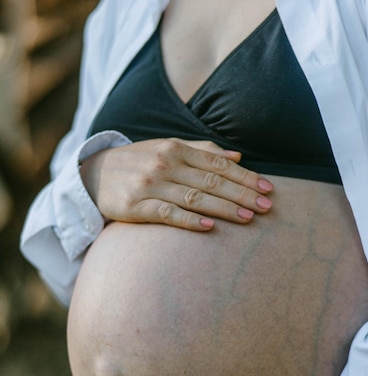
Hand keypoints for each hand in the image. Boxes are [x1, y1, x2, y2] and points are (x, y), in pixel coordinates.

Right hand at [80, 138, 272, 229]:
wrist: (91, 175)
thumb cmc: (137, 163)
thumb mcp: (166, 148)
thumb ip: (201, 151)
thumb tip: (237, 156)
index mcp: (175, 148)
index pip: (218, 164)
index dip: (245, 177)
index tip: (267, 189)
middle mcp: (164, 164)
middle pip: (211, 181)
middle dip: (242, 194)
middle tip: (266, 207)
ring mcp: (149, 185)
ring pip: (194, 197)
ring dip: (224, 208)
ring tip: (248, 218)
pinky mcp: (135, 207)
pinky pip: (167, 214)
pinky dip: (189, 220)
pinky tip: (210, 226)